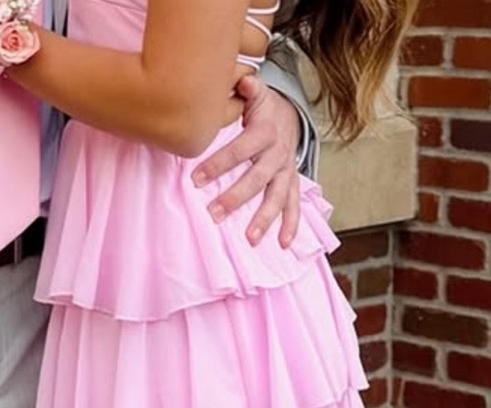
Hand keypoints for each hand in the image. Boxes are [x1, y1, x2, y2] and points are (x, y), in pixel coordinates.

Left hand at [192, 73, 302, 247]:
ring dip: (264, 220)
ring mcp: (287, 172)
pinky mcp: (292, 184)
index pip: (239, 152)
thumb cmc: (263, 107)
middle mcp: (279, 156)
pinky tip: (282, 244)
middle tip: (215, 214)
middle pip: (257, 180)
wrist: (290, 115)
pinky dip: (291, 226)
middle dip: (236, 198)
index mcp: (265, 134)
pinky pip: (294, 206)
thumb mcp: (257, 92)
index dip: (218, 165)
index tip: (196, 180)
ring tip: (250, 238)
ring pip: (276, 198)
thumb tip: (244, 81)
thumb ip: (248, 87)